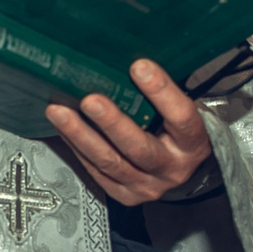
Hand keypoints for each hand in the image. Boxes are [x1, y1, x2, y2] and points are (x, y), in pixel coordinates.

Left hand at [46, 60, 215, 205]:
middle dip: (112, 123)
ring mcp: (147, 185)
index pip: (181, 116)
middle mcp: (172, 168)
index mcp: (193, 143)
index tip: (139, 66)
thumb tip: (126, 57)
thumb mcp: (180, 110)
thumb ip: (160, 92)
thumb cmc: (175, 130)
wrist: (179, 168)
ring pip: (110, 163)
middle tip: (90, 100)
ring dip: (81, 135)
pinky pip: (95, 171)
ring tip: (60, 112)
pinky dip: (76, 147)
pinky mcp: (124, 194)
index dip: (161, 91)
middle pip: (140, 148)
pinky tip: (63, 128)